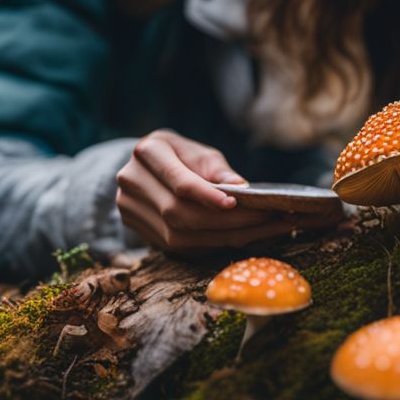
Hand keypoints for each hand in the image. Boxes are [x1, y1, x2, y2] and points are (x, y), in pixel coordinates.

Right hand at [115, 130, 323, 252]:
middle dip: (227, 222)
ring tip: (265, 232)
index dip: (208, 196)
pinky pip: (179, 247)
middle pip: (180, 214)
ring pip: (179, 237)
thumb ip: (218, 170)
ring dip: (225, 238)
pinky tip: (242, 239)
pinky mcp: (139, 231)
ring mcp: (130, 209)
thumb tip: (242, 188)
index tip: (237, 203)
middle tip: (269, 219)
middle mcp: (132, 181)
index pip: (179, 182)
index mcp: (148, 152)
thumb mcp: (200, 152)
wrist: (148, 167)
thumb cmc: (182, 154)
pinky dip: (213, 246)